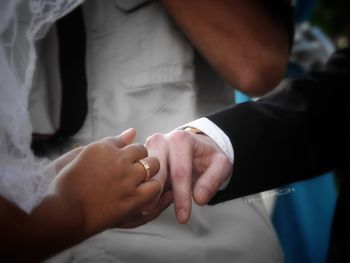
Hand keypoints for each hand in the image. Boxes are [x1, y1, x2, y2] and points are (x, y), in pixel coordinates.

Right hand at [48, 129, 164, 236]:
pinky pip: (155, 186)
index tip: (120, 163)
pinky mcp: (133, 197)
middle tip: (132, 170)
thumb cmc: (67, 186)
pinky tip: (143, 192)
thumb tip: (133, 130)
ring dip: (149, 170)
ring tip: (140, 180)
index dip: (124, 153)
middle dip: (140, 157)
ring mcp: (127, 178)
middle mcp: (118, 159)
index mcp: (103, 147)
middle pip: (141, 150)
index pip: (124, 142)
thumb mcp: (82, 157)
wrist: (64, 214)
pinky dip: (152, 187)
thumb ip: (109, 142)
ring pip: (152, 165)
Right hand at [145, 130, 231, 223]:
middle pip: (154, 174)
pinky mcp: (139, 156)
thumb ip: (213, 180)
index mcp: (181, 140)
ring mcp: (147, 148)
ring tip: (150, 211)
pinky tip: (147, 202)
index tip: (183, 218)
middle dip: (155, 197)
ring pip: (142, 176)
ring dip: (145, 194)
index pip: (179, 173)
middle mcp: (160, 140)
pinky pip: (138, 176)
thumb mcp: (221, 166)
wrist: (195, 147)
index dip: (181, 197)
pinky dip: (141, 190)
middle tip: (153, 215)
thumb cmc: (207, 157)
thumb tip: (198, 199)